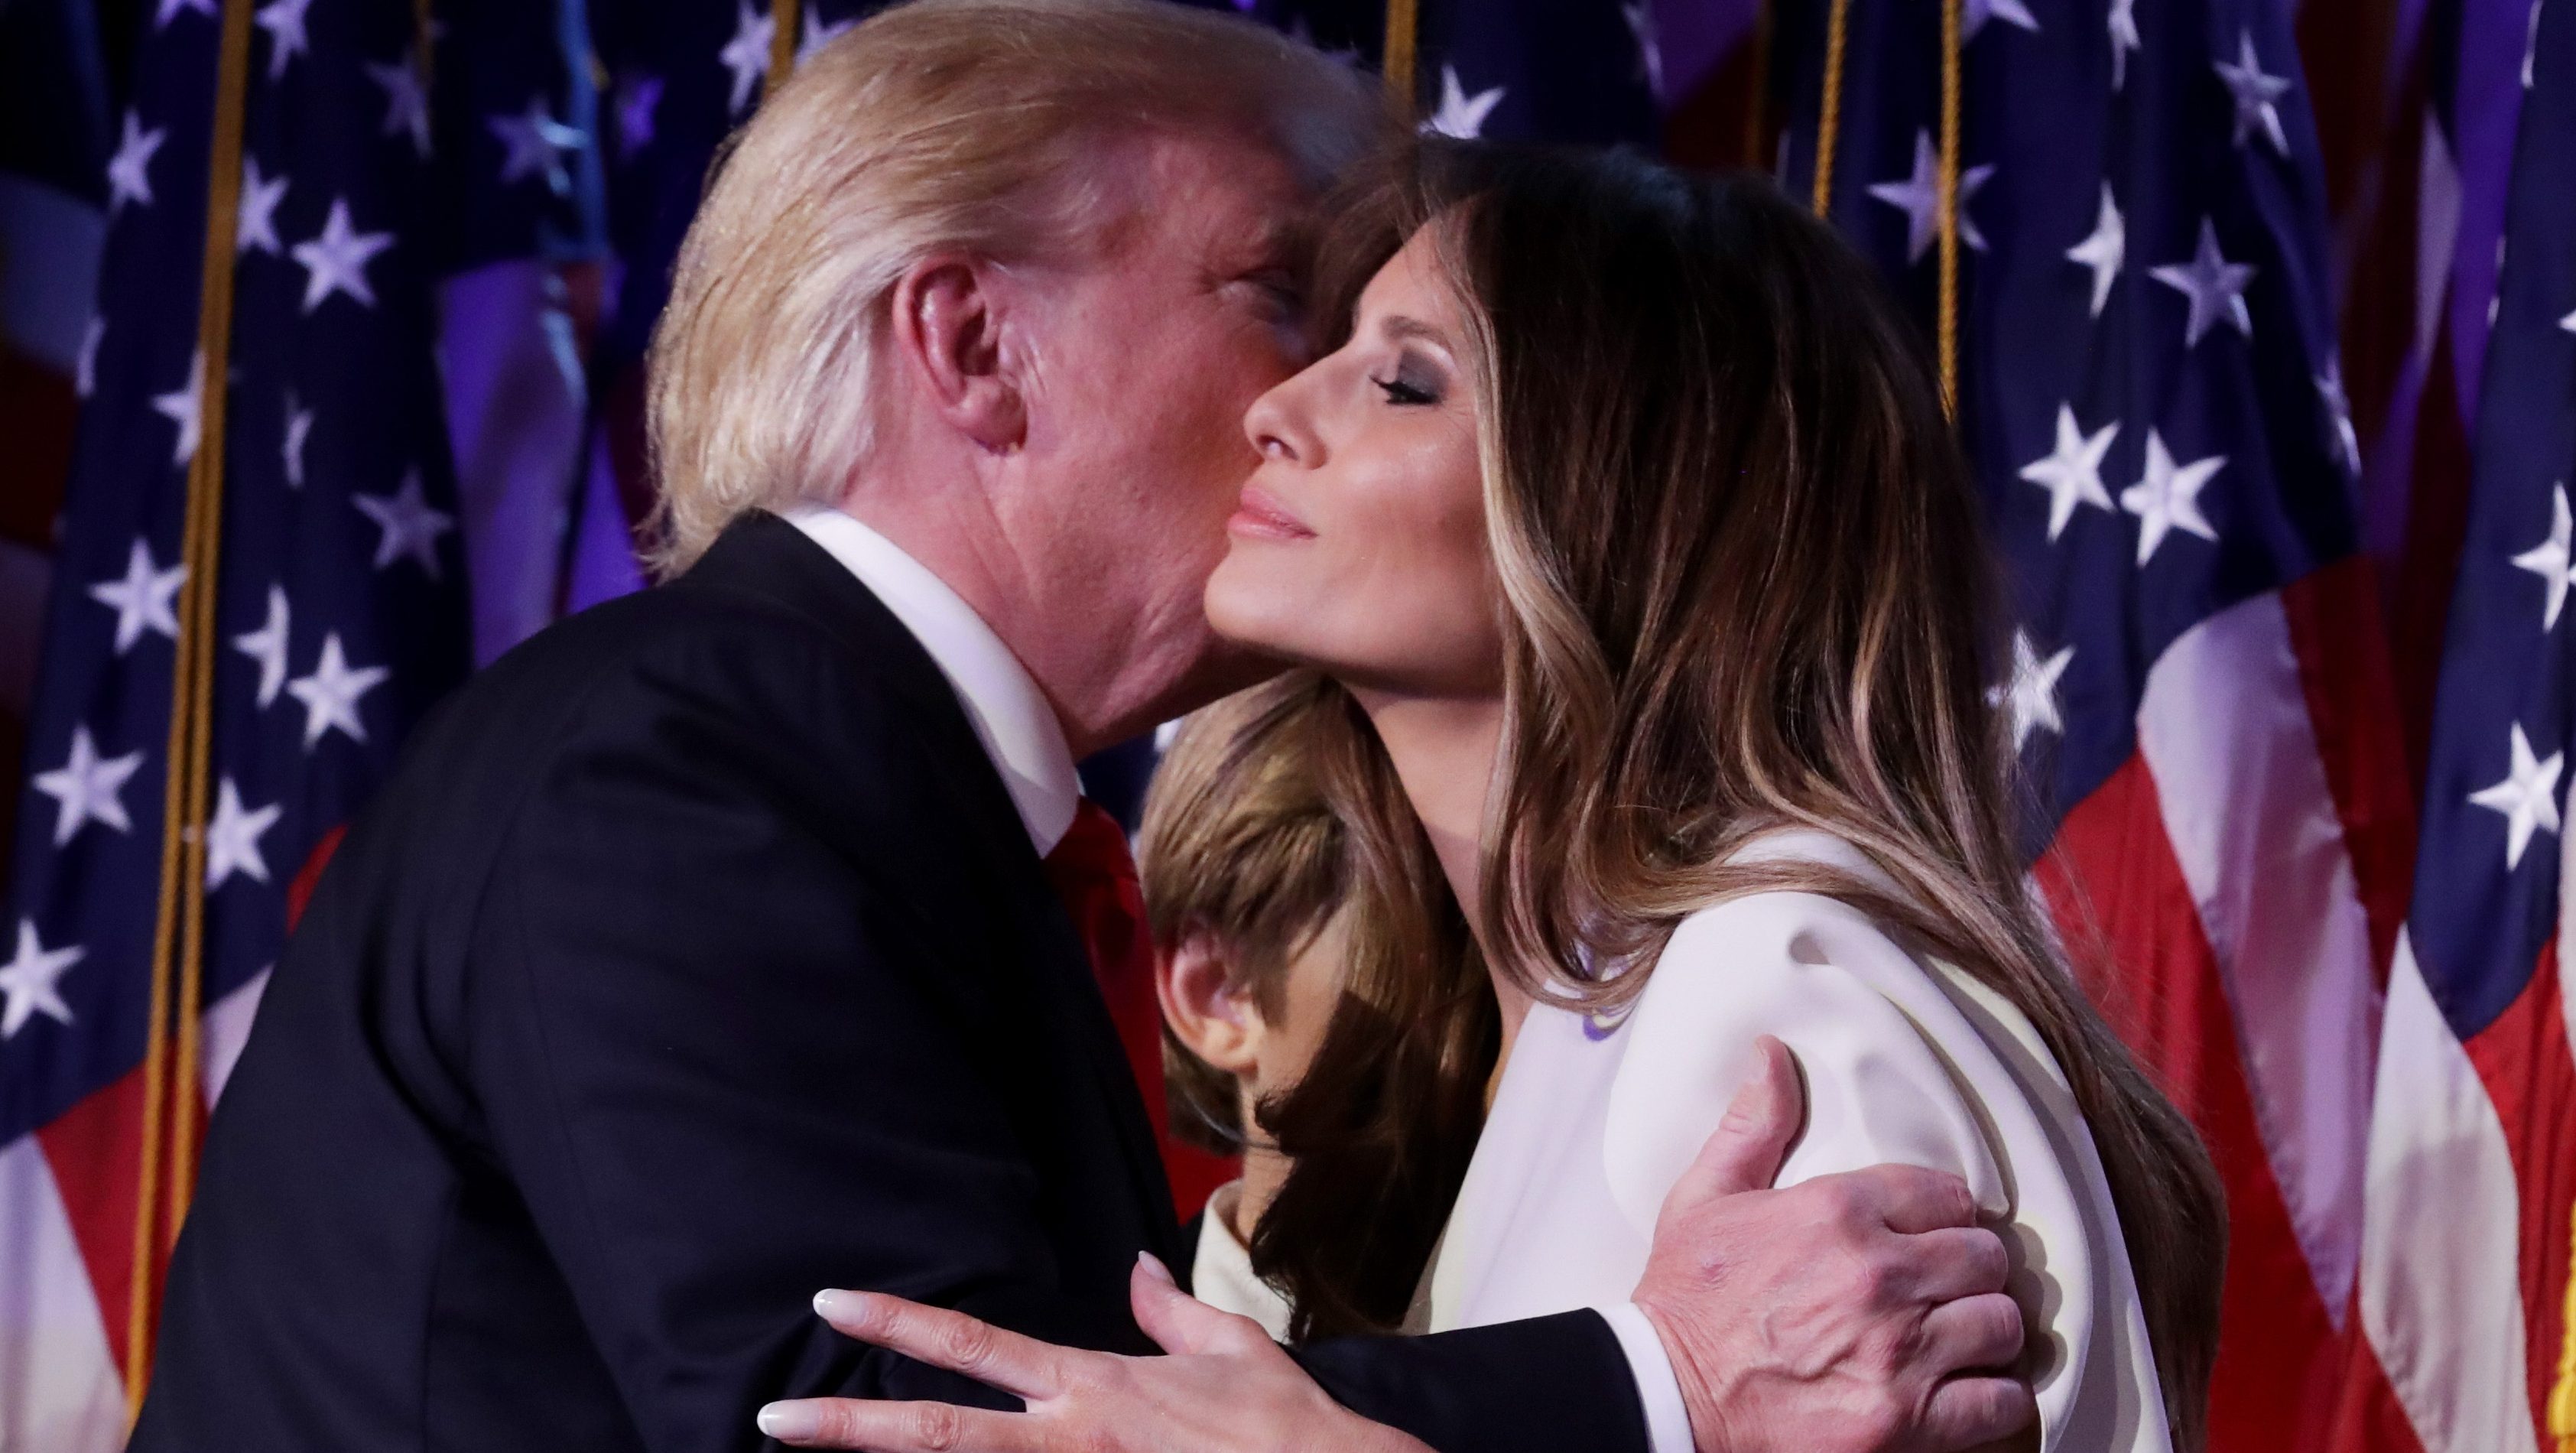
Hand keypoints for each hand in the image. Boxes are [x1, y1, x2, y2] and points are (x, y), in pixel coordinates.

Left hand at [755, 1254, 1433, 1452]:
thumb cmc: (1283, 1426)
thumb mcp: (1228, 1348)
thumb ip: (1169, 1310)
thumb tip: (1137, 1268)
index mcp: (1092, 1385)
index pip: (972, 1345)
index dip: (899, 1322)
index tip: (835, 1303)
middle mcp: (1069, 1439)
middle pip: (937, 1433)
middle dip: (847, 1427)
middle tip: (772, 1420)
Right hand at [1632, 1035, 2033, 1452]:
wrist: (1665, 1399)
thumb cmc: (1684, 1301)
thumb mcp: (1704, 1197)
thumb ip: (1753, 1125)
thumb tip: (1771, 1054)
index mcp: (1837, 1212)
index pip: (1945, 1194)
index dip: (1944, 1212)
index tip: (1934, 1231)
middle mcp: (1878, 1276)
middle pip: (1984, 1257)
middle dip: (1971, 1268)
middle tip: (1951, 1284)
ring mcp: (1897, 1353)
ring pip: (1999, 1324)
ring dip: (1984, 1330)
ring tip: (1962, 1336)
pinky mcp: (1905, 1421)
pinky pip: (1998, 1403)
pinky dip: (1993, 1399)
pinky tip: (1968, 1391)